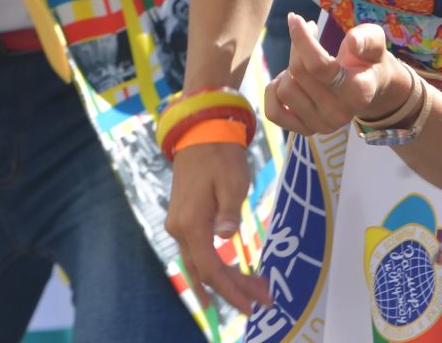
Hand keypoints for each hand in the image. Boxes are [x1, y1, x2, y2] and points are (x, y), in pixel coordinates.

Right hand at [165, 140, 270, 314]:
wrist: (200, 135)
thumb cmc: (221, 157)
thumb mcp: (232, 182)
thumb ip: (229, 212)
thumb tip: (226, 238)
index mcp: (191, 223)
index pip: (211, 269)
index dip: (231, 291)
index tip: (252, 306)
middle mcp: (179, 229)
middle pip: (205, 272)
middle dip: (234, 289)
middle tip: (262, 300)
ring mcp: (178, 226)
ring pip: (200, 265)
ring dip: (226, 280)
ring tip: (254, 290)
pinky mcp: (183, 221)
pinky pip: (198, 254)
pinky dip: (215, 267)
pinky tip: (230, 277)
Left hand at [264, 14, 410, 137]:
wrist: (370, 89)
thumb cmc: (368, 59)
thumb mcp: (375, 42)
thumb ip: (367, 38)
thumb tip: (353, 41)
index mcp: (358, 91)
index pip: (318, 66)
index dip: (302, 39)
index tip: (294, 18)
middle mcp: (339, 114)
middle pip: (298, 72)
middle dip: (298, 47)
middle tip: (308, 35)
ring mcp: (322, 125)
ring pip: (284, 90)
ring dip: (287, 70)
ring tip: (304, 63)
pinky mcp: (306, 131)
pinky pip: (273, 112)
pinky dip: (274, 92)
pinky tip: (289, 80)